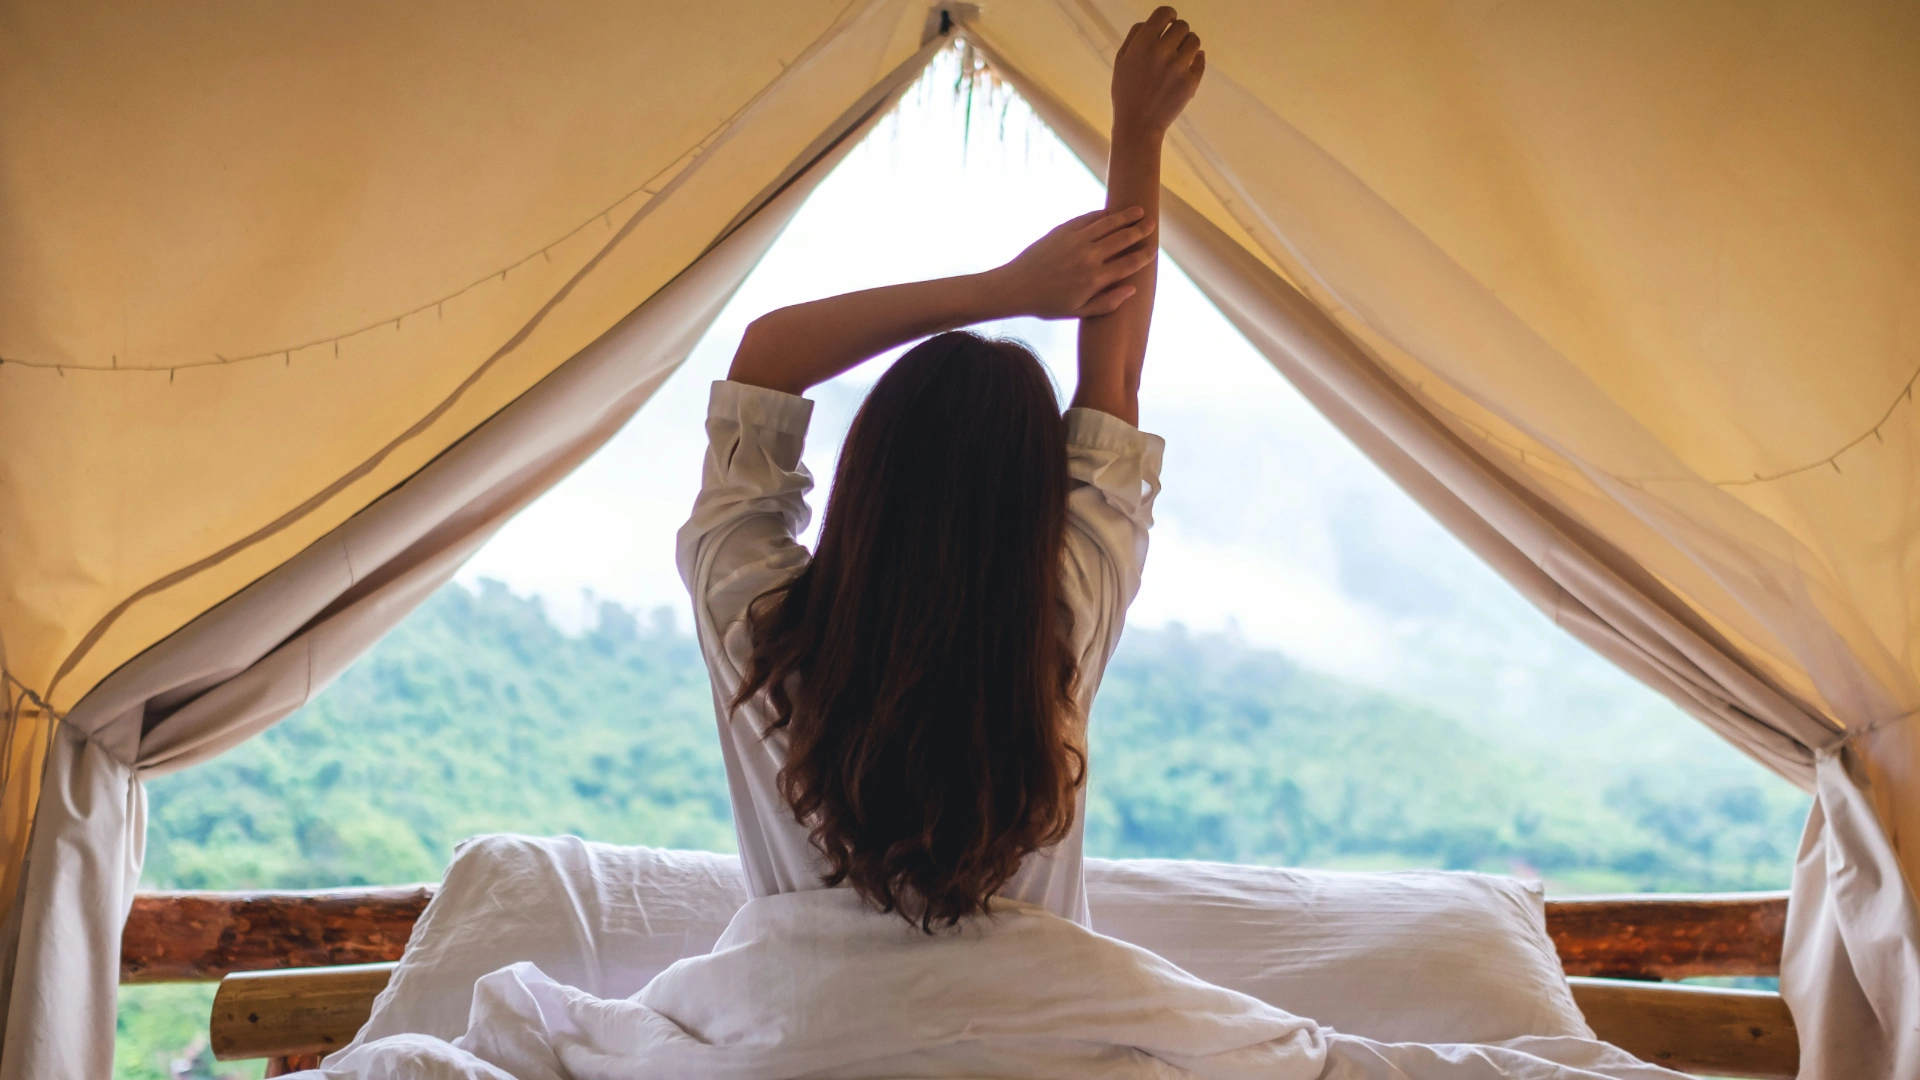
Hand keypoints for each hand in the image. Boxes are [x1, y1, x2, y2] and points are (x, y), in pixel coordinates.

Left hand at [986, 208, 1157, 319]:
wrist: (1016, 286)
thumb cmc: (1047, 304)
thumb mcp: (1079, 311)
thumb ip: (1107, 303)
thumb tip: (1132, 289)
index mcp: (1095, 279)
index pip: (1129, 264)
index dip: (1144, 256)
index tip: (1153, 250)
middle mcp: (1088, 257)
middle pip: (1123, 239)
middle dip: (1140, 231)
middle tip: (1151, 225)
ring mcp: (1075, 240)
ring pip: (1108, 223)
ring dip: (1125, 216)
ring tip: (1138, 211)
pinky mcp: (1063, 230)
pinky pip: (1088, 218)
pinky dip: (1102, 214)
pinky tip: (1111, 212)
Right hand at [1111, 6, 1204, 137]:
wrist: (1138, 125)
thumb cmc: (1127, 91)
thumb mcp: (1121, 60)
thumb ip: (1136, 35)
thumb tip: (1159, 21)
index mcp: (1142, 44)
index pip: (1164, 13)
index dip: (1168, 15)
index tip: (1169, 22)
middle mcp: (1162, 52)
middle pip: (1182, 26)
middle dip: (1178, 32)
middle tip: (1173, 44)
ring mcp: (1178, 68)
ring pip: (1194, 41)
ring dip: (1188, 45)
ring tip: (1180, 55)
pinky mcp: (1191, 82)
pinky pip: (1201, 61)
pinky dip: (1196, 61)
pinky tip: (1187, 65)